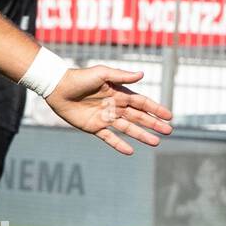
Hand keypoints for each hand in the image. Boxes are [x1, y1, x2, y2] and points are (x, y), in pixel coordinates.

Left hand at [46, 67, 172, 154]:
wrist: (57, 87)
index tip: (169, 116)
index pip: (141, 102)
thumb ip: (121, 76)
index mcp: (118, 93)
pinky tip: (130, 151)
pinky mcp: (93, 127)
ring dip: (141, 135)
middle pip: (138, 117)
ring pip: (127, 128)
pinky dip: (118, 144)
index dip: (155, 109)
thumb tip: (142, 74)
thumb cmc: (79, 77)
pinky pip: (108, 137)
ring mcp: (104, 117)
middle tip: (168, 131)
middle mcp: (114, 106)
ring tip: (155, 142)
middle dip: (153, 123)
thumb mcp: (101, 73)